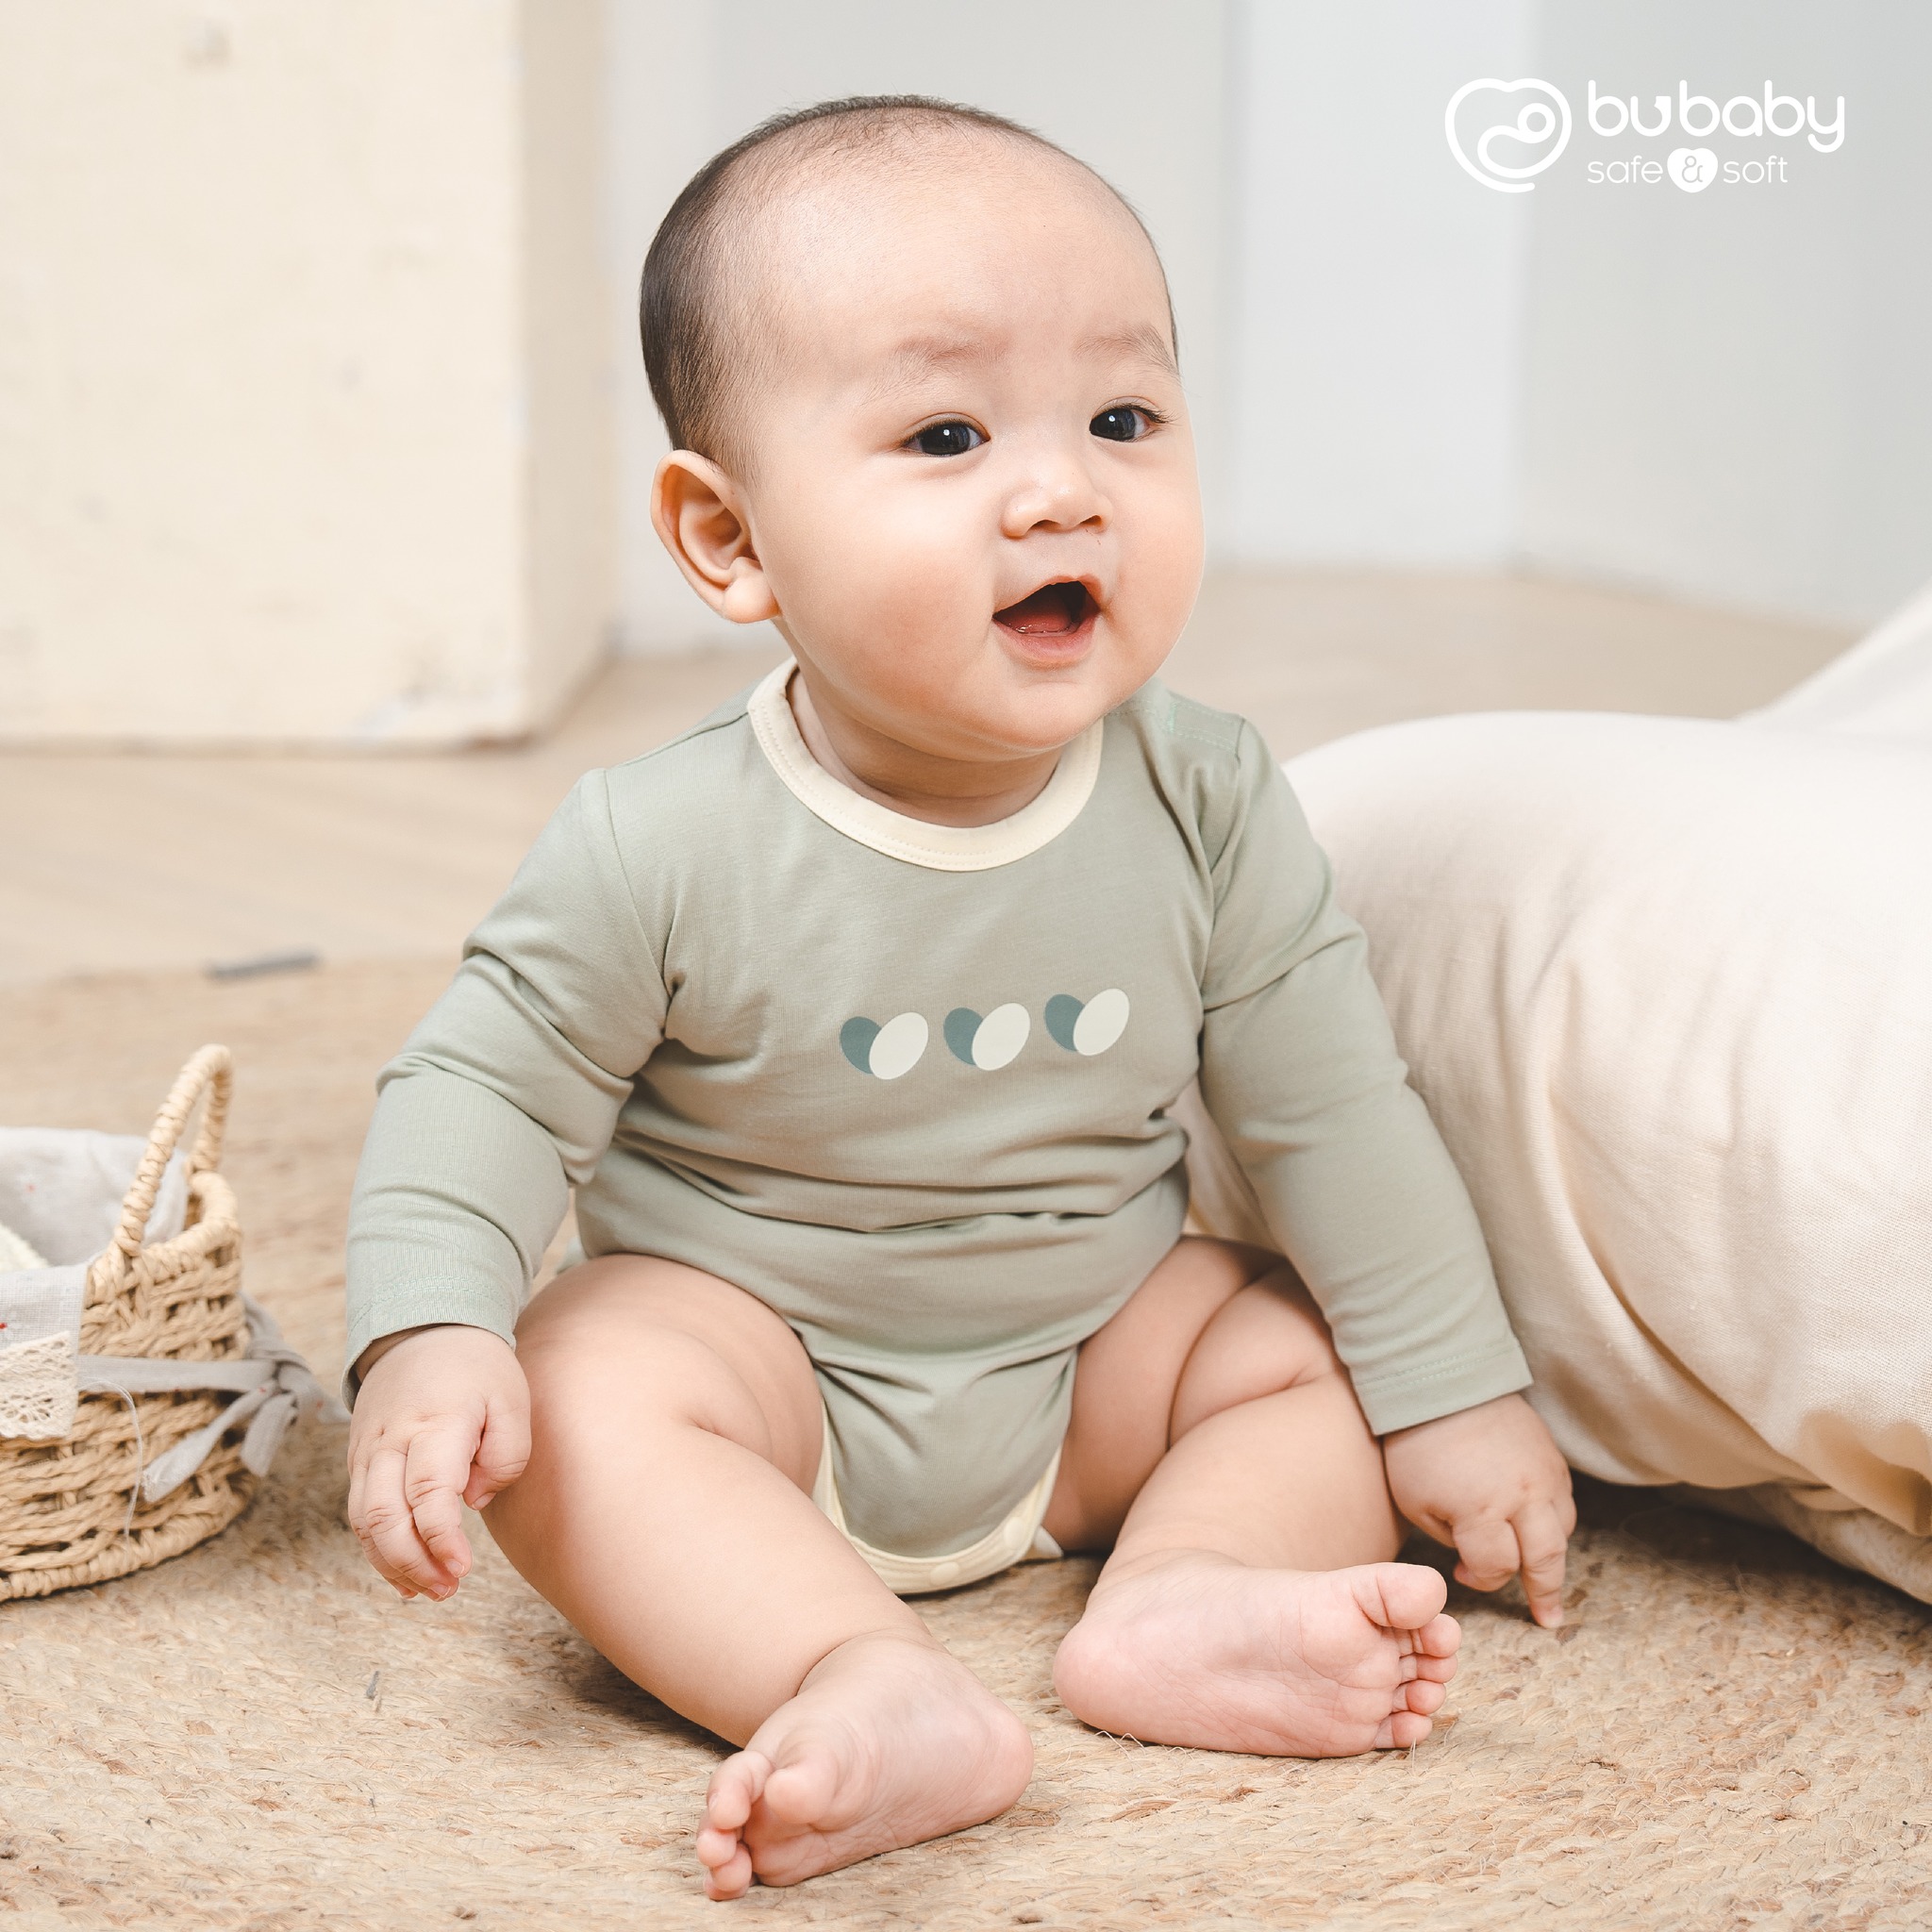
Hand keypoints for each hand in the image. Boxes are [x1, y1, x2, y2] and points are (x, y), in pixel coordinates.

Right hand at [346, 1325, 530, 1600]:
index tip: (463, 1567)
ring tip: (430, 1590)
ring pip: (363, 1522)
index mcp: (435, 1423)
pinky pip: (358, 1512)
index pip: (427, 1493)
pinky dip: (376, 1548)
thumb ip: (505, 1455)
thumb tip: (473, 1501)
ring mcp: (367, 1451)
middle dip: (413, 1563)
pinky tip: (404, 1573)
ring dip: (392, 1564)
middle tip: (449, 1589)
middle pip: (383, 1516)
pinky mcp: (358, 1459)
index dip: (441, 1538)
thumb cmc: (478, 1370)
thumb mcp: (512, 1400)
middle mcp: (391, 1440)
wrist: (424, 1330)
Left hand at [1381, 1393, 1575, 1627]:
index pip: (1498, 1567)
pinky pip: (1563, 1500)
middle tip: (1549, 1620)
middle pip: (1547, 1559)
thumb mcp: (1415, 1500)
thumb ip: (1449, 1538)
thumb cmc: (1417, 1445)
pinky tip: (1538, 1528)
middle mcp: (1523, 1496)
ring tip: (1543, 1576)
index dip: (1481, 1579)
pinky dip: (1553, 1520)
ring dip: (1551, 1554)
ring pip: (1561, 1530)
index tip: (1463, 1573)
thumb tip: (1474, 1560)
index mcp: (1483, 1510)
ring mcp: (1543, 1475)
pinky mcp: (1552, 1456)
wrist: (1443, 1381)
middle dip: (1546, 1593)